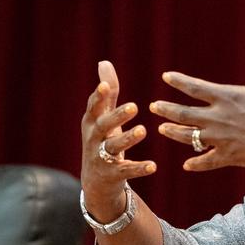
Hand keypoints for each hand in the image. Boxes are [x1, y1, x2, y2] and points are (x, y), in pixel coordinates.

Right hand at [80, 59, 155, 221]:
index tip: (106, 85)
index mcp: (91, 123)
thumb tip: (104, 62)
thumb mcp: (102, 118)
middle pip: (102, 126)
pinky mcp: (113, 175)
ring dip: (127, 138)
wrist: (96, 182)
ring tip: (143, 130)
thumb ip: (108, 94)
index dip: (98, 96)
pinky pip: (126, 170)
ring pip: (113, 147)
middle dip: (116, 116)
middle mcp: (93, 139)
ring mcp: (101, 158)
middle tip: (134, 106)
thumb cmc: (102, 141)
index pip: (93, 107)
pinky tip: (153, 165)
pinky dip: (139, 168)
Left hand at [150, 31, 244, 172]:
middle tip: (153, 107)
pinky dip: (196, 163)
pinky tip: (186, 165)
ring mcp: (221, 139)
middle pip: (183, 113)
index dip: (178, 81)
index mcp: (227, 97)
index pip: (194, 87)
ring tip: (162, 130)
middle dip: (166, 110)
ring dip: (173, 133)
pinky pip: (206, 161)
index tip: (166, 77)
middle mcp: (218, 118)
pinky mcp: (228, 157)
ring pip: (188, 137)